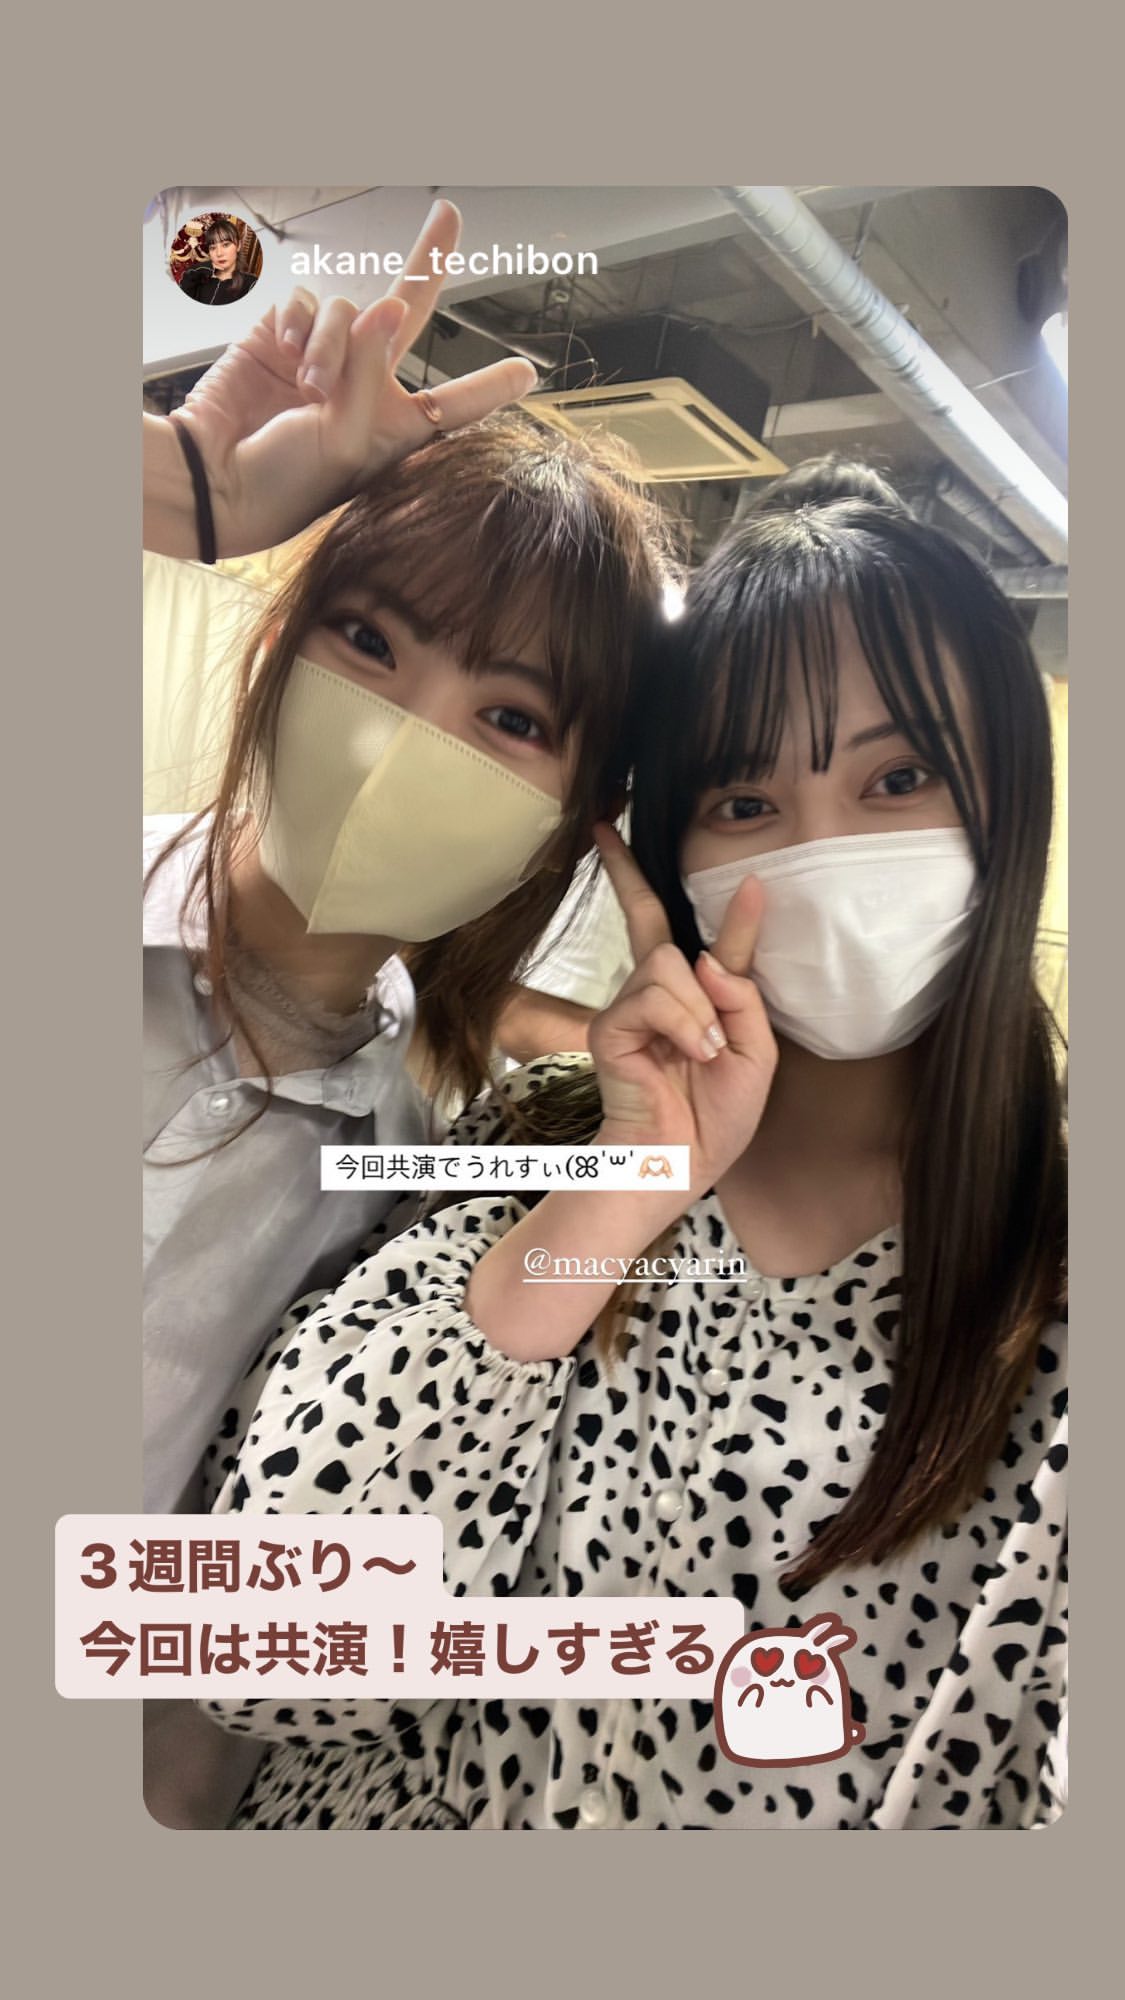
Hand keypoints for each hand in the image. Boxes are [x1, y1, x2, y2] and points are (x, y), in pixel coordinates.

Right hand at [164, 200, 537, 556]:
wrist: (216, 479)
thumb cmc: (290, 480)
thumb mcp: (347, 439)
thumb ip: (370, 370)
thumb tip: (388, 305)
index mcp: (394, 427)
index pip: (452, 403)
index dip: (488, 388)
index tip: (526, 374)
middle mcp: (365, 385)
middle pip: (408, 311)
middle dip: (427, 261)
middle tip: (449, 213)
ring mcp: (324, 357)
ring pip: (349, 312)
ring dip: (332, 344)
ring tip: (308, 385)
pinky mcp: (280, 338)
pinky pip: (305, 305)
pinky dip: (297, 327)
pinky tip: (284, 357)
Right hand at [590, 824, 777, 1194]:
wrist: (680, 1163)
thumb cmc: (716, 1117)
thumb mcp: (757, 1054)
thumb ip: (743, 998)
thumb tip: (703, 957)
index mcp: (695, 1000)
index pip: (692, 938)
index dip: (688, 897)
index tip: (636, 844)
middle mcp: (658, 995)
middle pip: (648, 920)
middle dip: (625, 875)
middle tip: (604, 834)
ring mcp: (629, 1009)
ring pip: (669, 964)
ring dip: (698, 1008)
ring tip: (706, 1053)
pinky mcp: (611, 1028)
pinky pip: (655, 998)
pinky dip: (684, 1025)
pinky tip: (691, 1055)